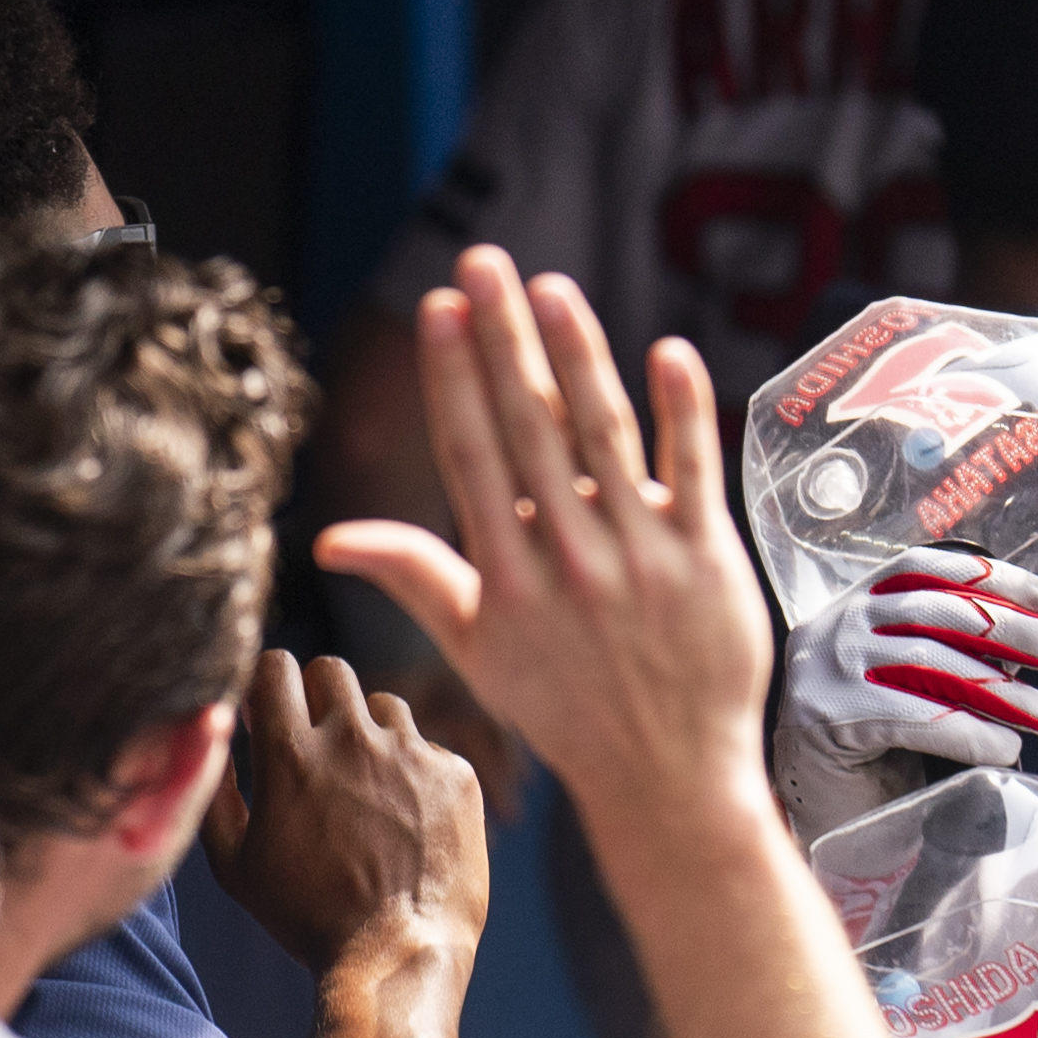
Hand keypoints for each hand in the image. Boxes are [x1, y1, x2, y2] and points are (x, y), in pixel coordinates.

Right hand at [205, 653, 492, 980]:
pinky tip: (408, 822)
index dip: (271, 685)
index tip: (274, 712)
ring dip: (370, 734)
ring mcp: (412, 755)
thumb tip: (214, 739)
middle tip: (319, 744)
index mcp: (292, 753)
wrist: (396, 956)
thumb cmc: (306, 917)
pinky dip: (415, 774)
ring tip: (365, 790)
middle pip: (333, 671)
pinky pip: (430, 750)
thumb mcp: (234, 864)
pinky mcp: (457, 776)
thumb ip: (216, 792)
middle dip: (319, 697)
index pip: (276, 666)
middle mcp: (354, 740)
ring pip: (386, 706)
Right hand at [317, 251, 773, 834]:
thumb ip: (414, 577)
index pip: (472, 455)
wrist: (667, 772)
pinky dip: (683, 412)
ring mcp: (641, 556)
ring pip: (604, 438)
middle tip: (486, 266)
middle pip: (530, 428)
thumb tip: (330, 538)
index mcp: (507, 574)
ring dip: (579, 356)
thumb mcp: (477, 647)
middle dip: (504, 341)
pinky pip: (693, 472)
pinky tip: (667, 352)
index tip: (441, 312)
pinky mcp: (707, 560)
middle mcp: (568, 558)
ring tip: (553, 290)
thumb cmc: (566, 707)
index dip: (454, 379)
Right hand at [771, 550, 1037, 845]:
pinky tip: (1002, 747)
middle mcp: (836, 626)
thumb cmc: (877, 745)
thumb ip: (949, 653)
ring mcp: (825, 670)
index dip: (991, 578)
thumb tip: (1028, 642)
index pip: (926, 569)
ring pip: (927, 663)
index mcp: (858, 605)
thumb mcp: (910, 682)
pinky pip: (912, 718)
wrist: (819, 807)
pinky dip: (966, 733)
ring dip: (998, 690)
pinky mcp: (827, 719)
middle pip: (933, 611)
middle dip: (1006, 628)